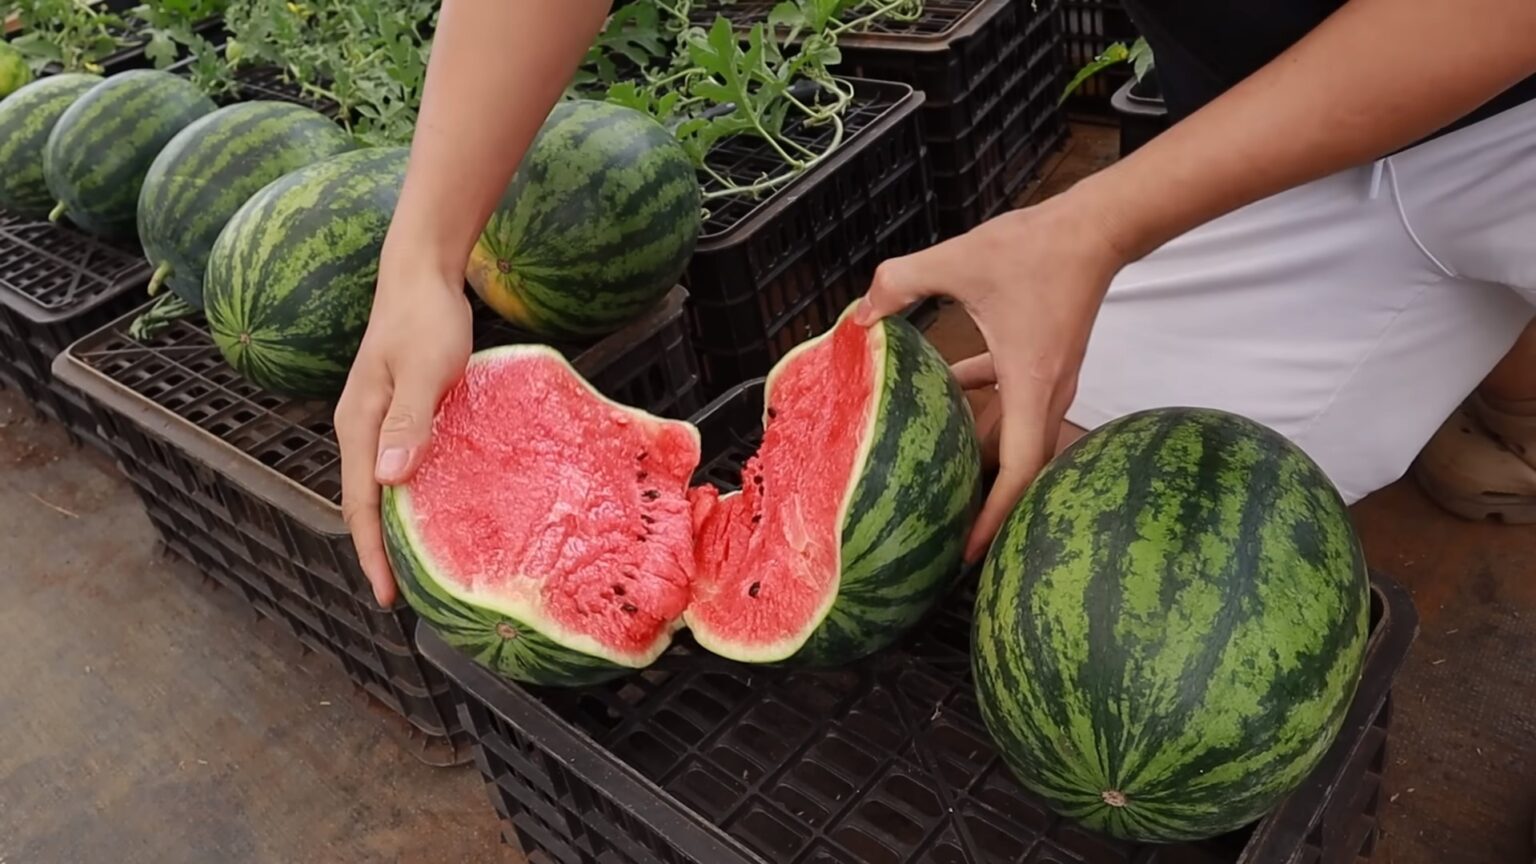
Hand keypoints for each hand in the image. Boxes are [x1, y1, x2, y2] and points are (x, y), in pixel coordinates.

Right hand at [336, 259, 472, 605]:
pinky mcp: (398, 410)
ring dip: (396, 526)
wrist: (421, 273)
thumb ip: (410, 421)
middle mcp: (360, 429)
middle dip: (381, 550)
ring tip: (421, 563)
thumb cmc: (426, 318)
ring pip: (380, 486)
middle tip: (407, 593)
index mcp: (359, 425)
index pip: (360, 504)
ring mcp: (377, 420)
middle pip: (365, 503)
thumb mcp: (422, 369)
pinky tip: (436, 508)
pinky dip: (410, 495)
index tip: (387, 596)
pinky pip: (398, 465)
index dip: (372, 553)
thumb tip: (389, 480)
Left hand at [854, 195, 1127, 562]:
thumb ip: (901, 282)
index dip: (994, 516)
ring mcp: (1050, 381)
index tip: (969, 552)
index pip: (1019, 470)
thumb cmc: (1037, 247)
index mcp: (1030, 385)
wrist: (1096, 227)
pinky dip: (984, 407)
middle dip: (986, 503)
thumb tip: (858, 314)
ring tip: (943, 474)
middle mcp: (1046, 394)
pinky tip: (947, 392)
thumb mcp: (959, 261)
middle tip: (947, 532)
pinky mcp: (1047, 363)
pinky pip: (1013, 402)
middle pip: (1019, 467)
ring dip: (982, 455)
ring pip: (1015, 436)